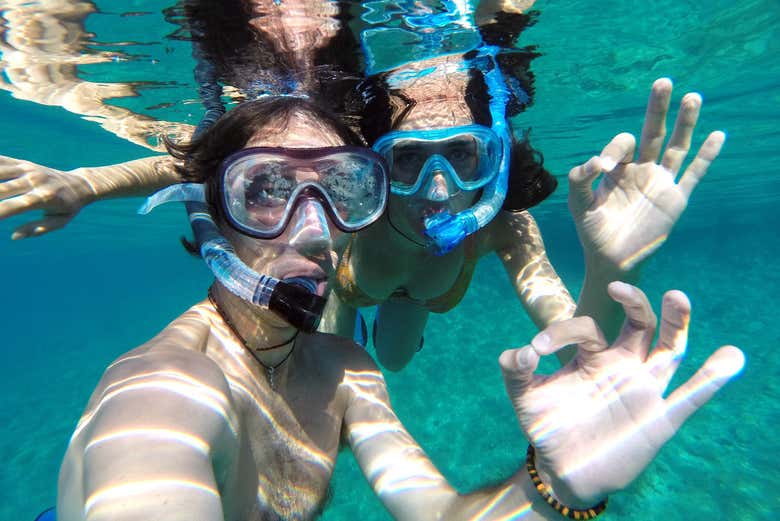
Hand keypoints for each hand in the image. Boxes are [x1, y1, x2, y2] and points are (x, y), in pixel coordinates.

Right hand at [0, 155, 94, 237]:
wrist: (80, 184)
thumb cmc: (69, 207)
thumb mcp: (60, 221)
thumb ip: (38, 229)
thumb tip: (14, 235)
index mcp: (43, 198)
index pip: (13, 206)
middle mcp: (34, 181)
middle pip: (1, 189)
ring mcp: (28, 170)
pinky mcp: (24, 163)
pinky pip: (1, 161)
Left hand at [499, 282, 743, 506]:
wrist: (564, 469)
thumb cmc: (548, 425)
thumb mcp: (525, 396)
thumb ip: (516, 370)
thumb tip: (522, 350)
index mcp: (593, 356)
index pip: (586, 328)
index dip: (562, 332)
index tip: (536, 348)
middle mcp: (623, 365)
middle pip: (641, 324)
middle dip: (634, 301)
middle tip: (618, 287)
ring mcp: (644, 390)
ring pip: (670, 349)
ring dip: (677, 322)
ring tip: (677, 296)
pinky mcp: (660, 419)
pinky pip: (691, 396)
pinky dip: (712, 378)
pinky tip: (730, 357)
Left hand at [568, 78, 724, 270]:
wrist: (611, 260)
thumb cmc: (592, 231)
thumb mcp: (578, 203)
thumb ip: (580, 179)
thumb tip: (598, 161)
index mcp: (618, 169)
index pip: (623, 144)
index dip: (615, 149)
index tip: (605, 166)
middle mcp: (641, 170)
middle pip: (653, 132)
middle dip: (658, 108)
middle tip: (662, 81)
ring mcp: (661, 183)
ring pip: (677, 147)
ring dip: (685, 123)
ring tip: (692, 97)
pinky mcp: (676, 199)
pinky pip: (694, 174)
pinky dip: (707, 156)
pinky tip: (718, 135)